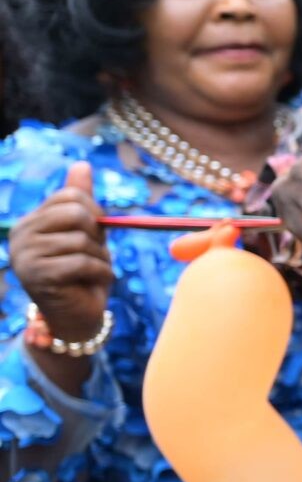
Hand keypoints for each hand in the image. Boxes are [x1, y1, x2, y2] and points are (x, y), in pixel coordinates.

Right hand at [9, 163, 111, 350]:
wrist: (77, 317)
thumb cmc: (84, 273)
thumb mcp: (85, 233)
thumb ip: (81, 200)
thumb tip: (82, 164)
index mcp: (31, 222)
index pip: (71, 196)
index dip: (95, 213)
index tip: (96, 234)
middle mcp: (21, 236)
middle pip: (76, 213)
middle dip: (97, 235)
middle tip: (94, 255)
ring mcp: (26, 256)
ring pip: (82, 240)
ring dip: (100, 258)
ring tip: (91, 273)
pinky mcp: (38, 276)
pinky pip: (83, 262)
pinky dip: (99, 273)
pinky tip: (91, 283)